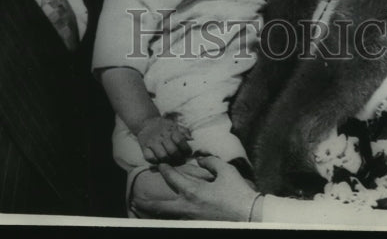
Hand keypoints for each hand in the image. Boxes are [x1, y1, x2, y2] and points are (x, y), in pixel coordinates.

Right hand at [136, 115, 192, 164]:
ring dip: (168, 161)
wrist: (147, 123)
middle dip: (178, 158)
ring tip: (170, 161)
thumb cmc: (165, 127)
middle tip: (180, 160)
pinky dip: (155, 161)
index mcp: (171, 130)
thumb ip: (185, 132)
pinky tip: (159, 160)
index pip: (181, 141)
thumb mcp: (175, 125)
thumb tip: (192, 140)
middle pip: (173, 151)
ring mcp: (152, 142)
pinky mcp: (144, 147)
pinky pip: (150, 158)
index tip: (187, 153)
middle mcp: (162, 136)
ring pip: (162, 156)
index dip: (186, 149)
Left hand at [140, 154, 259, 220]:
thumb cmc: (238, 192)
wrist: (250, 216)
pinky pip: (180, 222)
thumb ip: (209, 162)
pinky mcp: (199, 225)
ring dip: (158, 213)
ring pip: (170, 217)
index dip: (165, 169)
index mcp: (194, 192)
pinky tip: (169, 217)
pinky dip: (172, 218)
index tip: (160, 164)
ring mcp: (193, 219)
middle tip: (136, 201)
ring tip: (146, 211)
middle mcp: (189, 208)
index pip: (173, 179)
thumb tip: (199, 160)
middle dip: (147, 204)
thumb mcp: (225, 171)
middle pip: (162, 207)